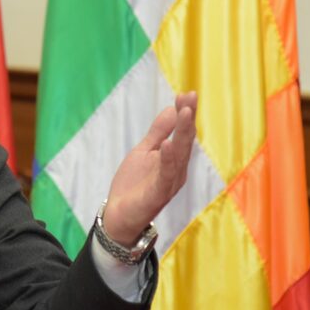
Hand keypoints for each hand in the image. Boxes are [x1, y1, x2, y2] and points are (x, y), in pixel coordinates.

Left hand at [101, 91, 197, 244]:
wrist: (119, 216)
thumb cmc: (134, 185)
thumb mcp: (143, 152)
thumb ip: (157, 133)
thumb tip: (171, 109)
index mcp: (174, 160)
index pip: (182, 133)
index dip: (185, 113)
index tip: (186, 93)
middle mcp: (177, 170)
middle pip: (184, 141)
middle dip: (187, 118)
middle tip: (190, 97)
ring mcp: (168, 183)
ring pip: (179, 155)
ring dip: (181, 134)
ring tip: (183, 113)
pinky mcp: (157, 194)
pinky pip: (164, 175)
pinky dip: (167, 160)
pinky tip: (166, 144)